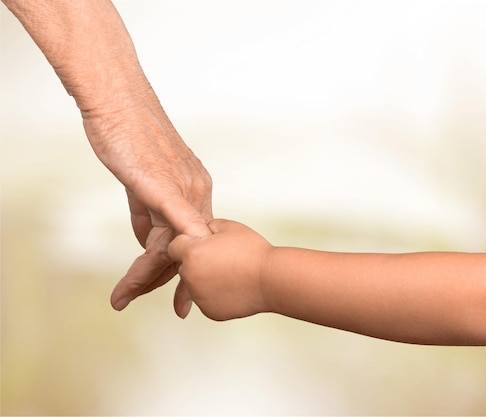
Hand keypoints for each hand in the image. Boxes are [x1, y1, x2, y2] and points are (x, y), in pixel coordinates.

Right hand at [82, 100, 212, 317]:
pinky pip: (171, 218)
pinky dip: (171, 244)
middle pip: (188, 246)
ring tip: (130, 296)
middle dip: (181, 280)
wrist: (119, 101)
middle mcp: (196, 191)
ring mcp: (181, 186)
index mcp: (196, 190)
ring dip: (151, 272)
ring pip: (172, 241)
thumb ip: (150, 213)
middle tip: (182, 310)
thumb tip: (148, 242)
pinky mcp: (160, 182)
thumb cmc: (131, 138)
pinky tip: (172, 266)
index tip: (188, 294)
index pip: (195, 239)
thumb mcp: (142, 184)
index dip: (192, 267)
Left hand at [168, 219, 271, 320]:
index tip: (202, 245)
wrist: (271, 279)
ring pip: (195, 285)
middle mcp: (190, 276)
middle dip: (197, 263)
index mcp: (192, 253)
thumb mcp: (230, 227)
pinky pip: (206, 300)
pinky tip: (233, 287)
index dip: (188, 244)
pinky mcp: (209, 311)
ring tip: (231, 273)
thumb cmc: (254, 253)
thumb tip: (203, 230)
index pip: (174, 247)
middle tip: (221, 259)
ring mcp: (199, 296)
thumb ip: (209, 225)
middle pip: (184, 267)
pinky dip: (216, 295)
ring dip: (206, 279)